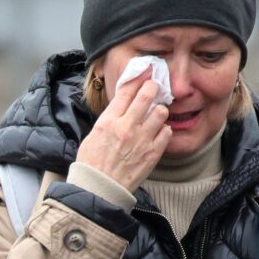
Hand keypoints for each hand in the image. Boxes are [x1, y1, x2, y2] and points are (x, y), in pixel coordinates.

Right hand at [75, 71, 171, 191]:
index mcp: (109, 120)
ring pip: (161, 113)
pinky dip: (164, 130)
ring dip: (160, 110)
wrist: (100, 188)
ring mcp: (142, 140)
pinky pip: (167, 133)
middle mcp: (127, 127)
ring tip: (156, 114)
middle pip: (147, 95)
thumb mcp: (94, 133)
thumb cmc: (92, 162)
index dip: (138, 77)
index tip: (145, 70)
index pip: (127, 90)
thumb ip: (111, 117)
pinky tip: (158, 132)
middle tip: (155, 86)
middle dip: (153, 87)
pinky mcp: (152, 154)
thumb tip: (124, 103)